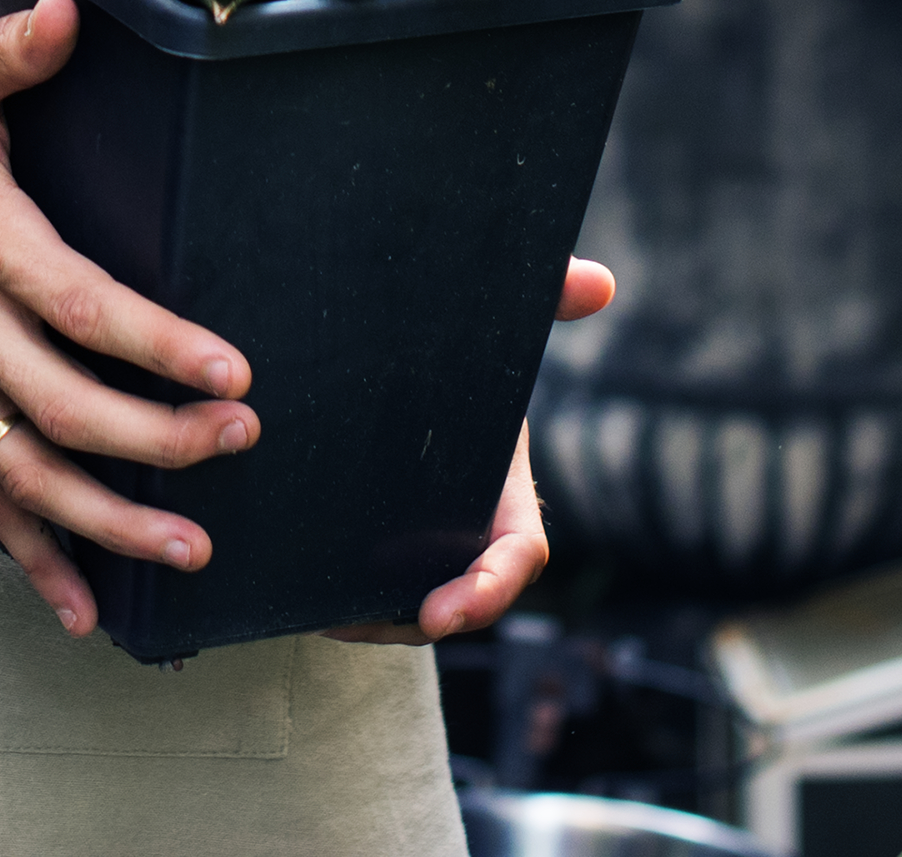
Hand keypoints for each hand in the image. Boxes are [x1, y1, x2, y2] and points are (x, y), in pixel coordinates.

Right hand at [0, 0, 262, 636]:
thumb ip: (12, 47)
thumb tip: (68, 11)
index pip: (83, 309)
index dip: (160, 348)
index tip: (232, 373)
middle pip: (67, 409)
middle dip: (158, 440)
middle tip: (236, 444)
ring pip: (28, 472)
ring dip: (108, 522)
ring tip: (189, 548)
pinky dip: (32, 558)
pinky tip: (86, 607)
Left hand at [330, 257, 614, 644]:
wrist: (403, 356)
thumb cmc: (463, 346)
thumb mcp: (499, 321)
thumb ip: (547, 294)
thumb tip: (601, 281)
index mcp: (507, 492)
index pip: (516, 555)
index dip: (489, 590)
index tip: (442, 612)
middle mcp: (470, 530)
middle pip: (455, 598)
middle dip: (413, 620)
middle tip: (354, 619)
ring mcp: (426, 546)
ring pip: (405, 603)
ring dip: (370, 617)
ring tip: (320, 612)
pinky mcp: (380, 546)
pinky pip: (369, 590)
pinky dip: (342, 602)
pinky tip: (300, 600)